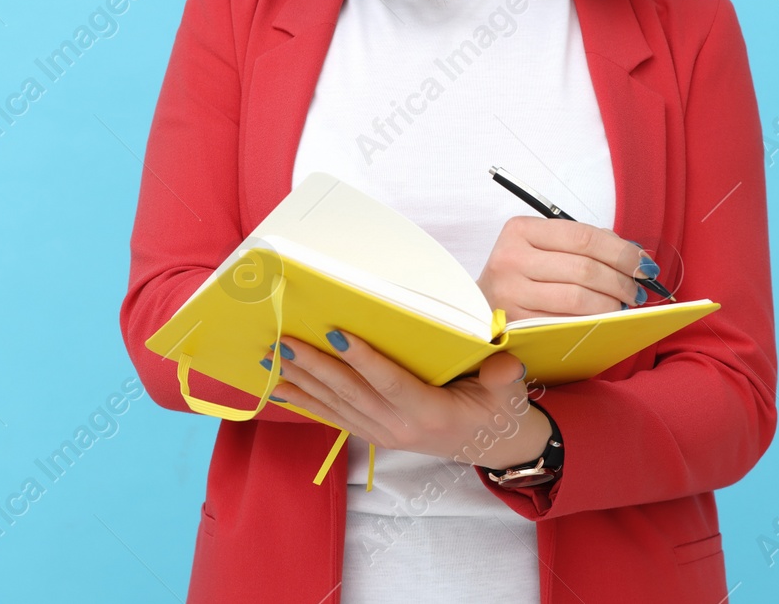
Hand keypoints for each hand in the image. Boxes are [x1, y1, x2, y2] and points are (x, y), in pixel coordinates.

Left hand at [262, 330, 548, 469]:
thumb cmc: (497, 411)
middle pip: (351, 392)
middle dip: (315, 365)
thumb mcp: (506, 394)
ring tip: (272, 358)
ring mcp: (383, 433)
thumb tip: (503, 360)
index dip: (363, 359)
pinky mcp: (374, 434)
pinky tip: (280, 388)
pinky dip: (305, 401)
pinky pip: (333, 416)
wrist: (493, 446)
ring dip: (302, 380)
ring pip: (335, 404)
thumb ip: (502, 377)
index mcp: (430, 413)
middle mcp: (399, 427)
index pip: (389, 382)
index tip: (336, 333)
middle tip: (284, 340)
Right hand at [477, 216, 655, 321]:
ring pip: (578, 297)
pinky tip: (603, 318)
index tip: (643, 264)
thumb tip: (634, 255)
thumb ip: (584, 244)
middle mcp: (511, 258)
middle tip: (638, 289)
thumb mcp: (543, 247)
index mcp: (520, 230)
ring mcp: (510, 292)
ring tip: (623, 304)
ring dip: (611, 303)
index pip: (583, 237)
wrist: (480, 305)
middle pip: (584, 268)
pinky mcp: (514, 322)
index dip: (621, 252)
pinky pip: (566, 321)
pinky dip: (592, 320)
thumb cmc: (522, 273)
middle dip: (621, 280)